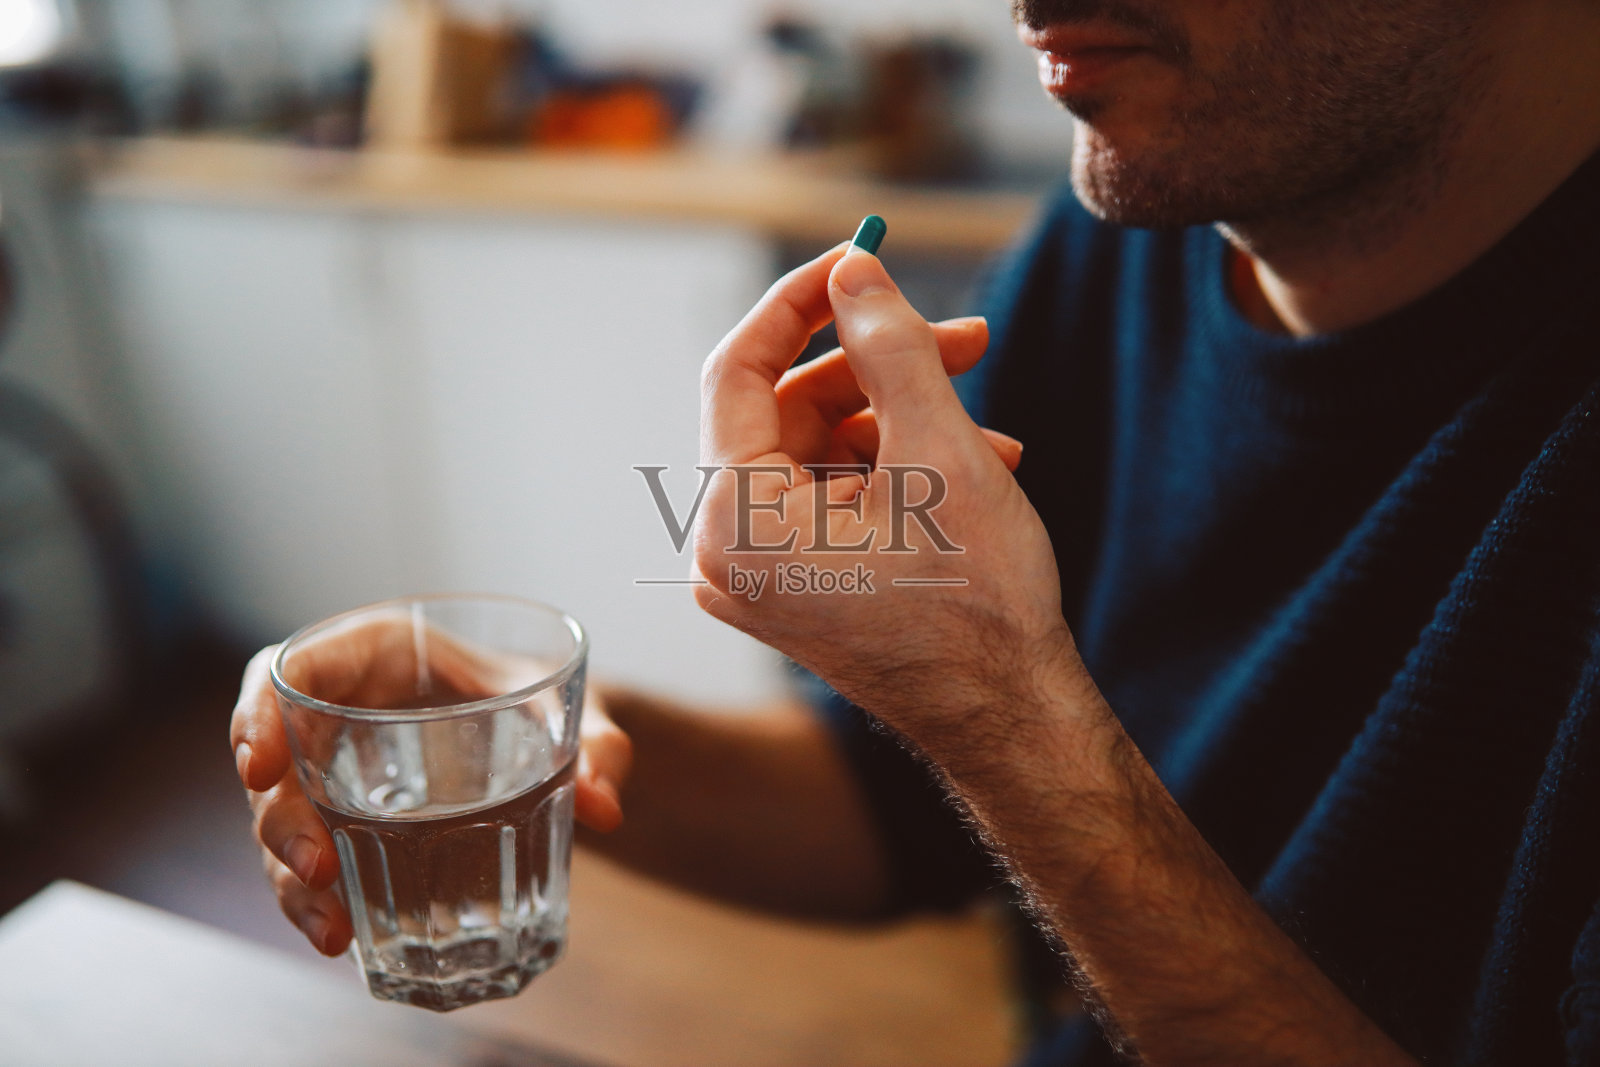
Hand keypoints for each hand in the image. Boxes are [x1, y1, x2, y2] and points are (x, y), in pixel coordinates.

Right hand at [229, 626, 631, 955]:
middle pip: (275, 760)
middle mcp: (342, 710)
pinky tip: (340, 937)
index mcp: (379, 654)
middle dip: (280, 821)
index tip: (259, 768)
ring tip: (331, 933)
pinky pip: (310, 858)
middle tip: (317, 872)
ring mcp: (337, 771)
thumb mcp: (575, 706)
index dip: (257, 714)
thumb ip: (598, 744)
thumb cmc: (547, 696)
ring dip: (292, 881)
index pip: (289, 669)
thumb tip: (604, 806)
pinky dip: (317, 900)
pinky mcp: (346, 821)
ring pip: (282, 823)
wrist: (551, 735)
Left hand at [694, 244, 1079, 728]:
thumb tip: (853, 268)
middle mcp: (726, 552)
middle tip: (964, 337)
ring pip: (820, 452)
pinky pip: (831, 498)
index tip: (860, 257)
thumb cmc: (977, 602)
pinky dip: (895, 471)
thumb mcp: (939, 451)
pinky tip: (978, 463)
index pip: (738, 371)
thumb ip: (889, 347)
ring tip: (992, 424)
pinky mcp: (793, 587)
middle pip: (787, 411)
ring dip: (903, 422)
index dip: (799, 303)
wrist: (1012, 719)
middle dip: (878, 368)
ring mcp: (758, 576)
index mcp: (735, 522)